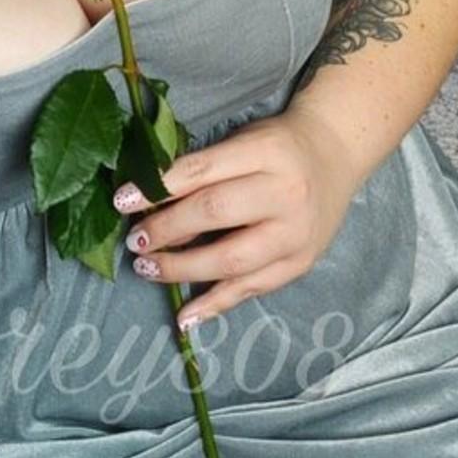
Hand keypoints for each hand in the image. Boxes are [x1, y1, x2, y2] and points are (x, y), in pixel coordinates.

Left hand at [117, 104, 360, 329]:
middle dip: (166, 229)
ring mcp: (296, 233)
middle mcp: (285, 192)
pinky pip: (252, 289)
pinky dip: (214, 305)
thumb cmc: (276, 145)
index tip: (122, 200)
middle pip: (214, 213)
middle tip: (135, 239)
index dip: (157, 188)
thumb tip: (146, 202)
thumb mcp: (242, 140)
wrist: (335, 155)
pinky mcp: (300, 263)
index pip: (201, 171)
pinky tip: (184, 317)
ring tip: (148, 268)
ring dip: (182, 268)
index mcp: (265, 151)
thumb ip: (202, 167)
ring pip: (231, 259)